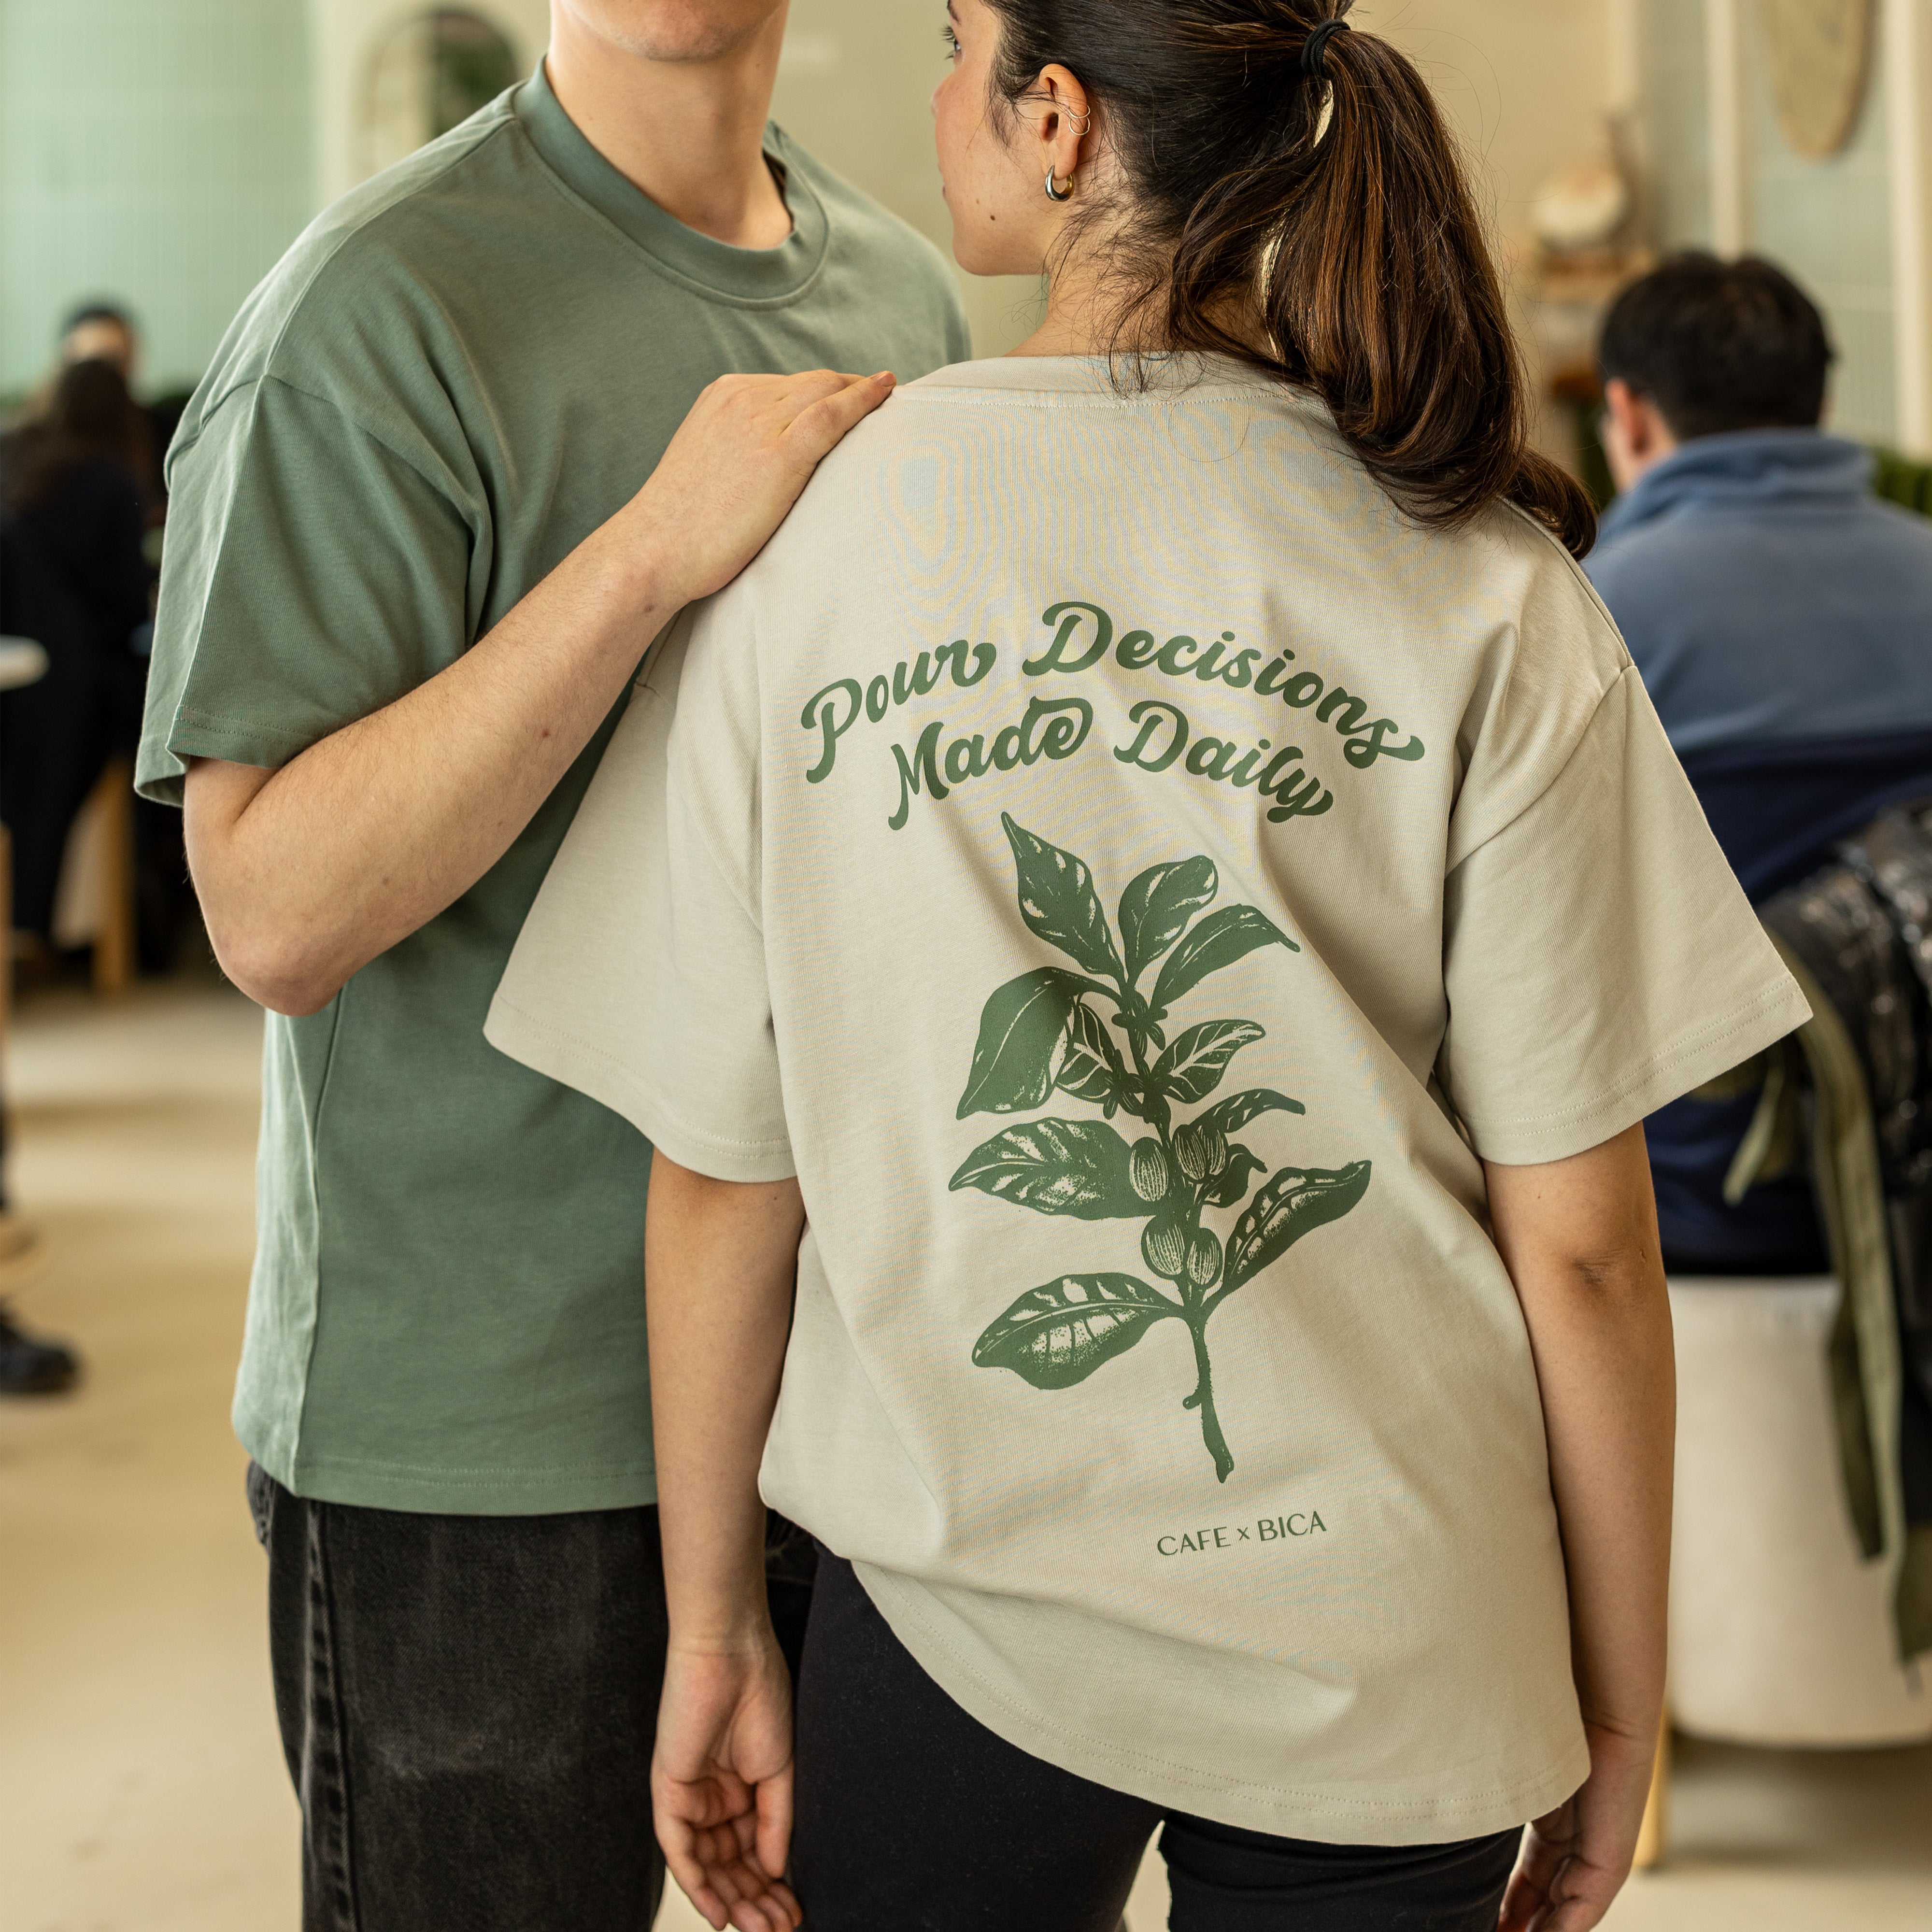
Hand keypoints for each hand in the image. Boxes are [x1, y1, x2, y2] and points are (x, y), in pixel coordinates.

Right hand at [630, 367, 895, 606]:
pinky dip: (865, 400)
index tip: (856, 398)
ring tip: (896, 402)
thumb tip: (774, 468)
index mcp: (723, 396)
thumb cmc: (682, 527)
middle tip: (887, 400)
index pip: (791, 385)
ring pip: (828, 393)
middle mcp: (743, 398)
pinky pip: (833, 415)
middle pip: (815, 383)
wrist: (655, 549)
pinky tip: (888, 392)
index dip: (830, 390)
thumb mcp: (711, 467)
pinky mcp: (778, 453)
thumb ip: (743, 451)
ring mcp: (760, 421)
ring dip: (865, 395)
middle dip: (853, 388)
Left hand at [653, 1637, 801, 1931]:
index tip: (796, 1910)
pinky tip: (720, 1913)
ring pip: (707, 1865)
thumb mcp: (780, 1768)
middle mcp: (714, 1798)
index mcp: (742, 1788)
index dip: (774, 1884)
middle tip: (780, 1928)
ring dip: (732, 1900)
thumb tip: (776, 1872)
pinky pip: (679, 1849)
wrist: (733, 1653)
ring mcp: (690, 1796)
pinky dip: (697, 1884)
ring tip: (760, 1926)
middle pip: (731, 1865)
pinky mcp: (668, 1791)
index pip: (754, 1850)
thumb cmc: (761, 1695)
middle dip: (755, 1900)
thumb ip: (775, 1822)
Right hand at [1499, 1719, 1659, 1930]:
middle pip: (1542, 1903)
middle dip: (1516, 1924)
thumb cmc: (1551, 1728)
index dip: (1505, 1906)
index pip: (1528, 1883)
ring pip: (1561, 1913)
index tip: (1478, 1919)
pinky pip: (1581, 1911)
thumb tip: (1446, 1814)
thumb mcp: (1514, 1772)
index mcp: (1553, 1826)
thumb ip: (1496, 1797)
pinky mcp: (1610, 1865)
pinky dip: (1558, 1929)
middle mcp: (1575, 1847)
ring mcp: (1594, 1859)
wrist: (1600, 1710)